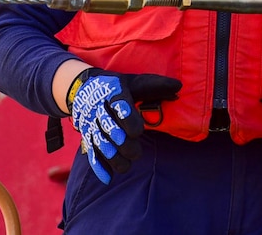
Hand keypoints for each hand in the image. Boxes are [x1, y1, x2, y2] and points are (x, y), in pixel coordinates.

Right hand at [66, 68, 180, 183]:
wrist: (82, 88)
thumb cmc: (116, 87)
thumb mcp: (134, 82)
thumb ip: (156, 86)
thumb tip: (179, 86)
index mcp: (113, 93)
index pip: (120, 106)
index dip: (129, 120)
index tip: (138, 132)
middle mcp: (99, 109)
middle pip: (111, 129)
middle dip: (124, 145)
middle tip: (136, 152)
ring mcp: (91, 124)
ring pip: (101, 144)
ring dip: (114, 158)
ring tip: (127, 164)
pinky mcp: (87, 136)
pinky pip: (91, 152)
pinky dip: (99, 166)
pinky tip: (108, 179)